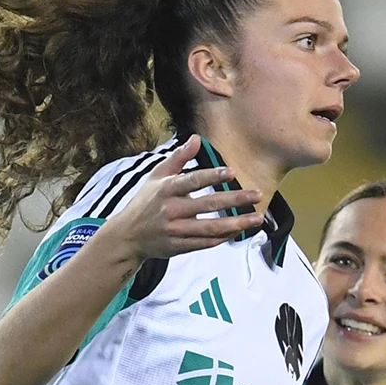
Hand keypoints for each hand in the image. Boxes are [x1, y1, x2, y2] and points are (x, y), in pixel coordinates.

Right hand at [101, 145, 263, 264]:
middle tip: (258, 194)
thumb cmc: (146, 202)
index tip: (232, 172)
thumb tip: (196, 138)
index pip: (192, 181)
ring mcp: (175, 231)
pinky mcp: (179, 247)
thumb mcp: (157, 175)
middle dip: (235, 199)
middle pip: (207, 204)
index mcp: (166, 189)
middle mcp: (171, 210)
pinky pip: (205, 243)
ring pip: (211, 228)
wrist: (127, 236)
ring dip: (236, 223)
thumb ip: (179, 157)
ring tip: (257, 218)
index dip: (212, 176)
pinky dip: (223, 238)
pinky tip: (239, 231)